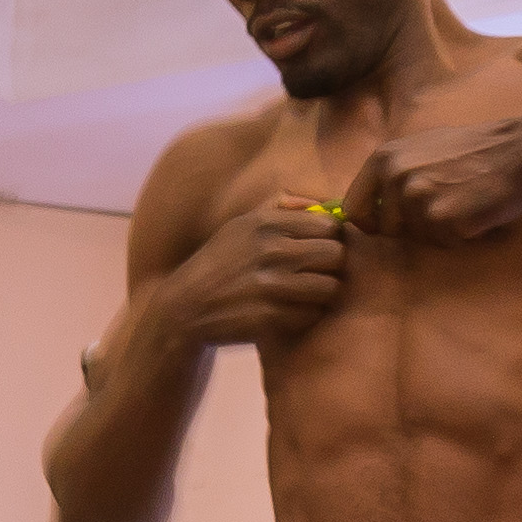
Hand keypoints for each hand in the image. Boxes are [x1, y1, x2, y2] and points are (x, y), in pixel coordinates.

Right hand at [166, 194, 348, 343]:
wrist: (185, 307)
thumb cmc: (219, 264)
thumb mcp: (240, 226)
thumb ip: (280, 208)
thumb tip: (322, 204)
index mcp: (264, 223)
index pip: (328, 224)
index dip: (331, 237)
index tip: (320, 247)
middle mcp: (270, 250)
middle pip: (336, 254)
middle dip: (332, 265)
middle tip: (317, 272)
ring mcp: (271, 286)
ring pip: (331, 287)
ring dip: (323, 293)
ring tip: (306, 294)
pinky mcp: (271, 318)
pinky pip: (312, 314)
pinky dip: (307, 315)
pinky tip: (291, 311)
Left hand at [345, 108, 521, 245]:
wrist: (517, 151)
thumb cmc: (474, 150)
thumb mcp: (421, 147)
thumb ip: (393, 173)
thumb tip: (369, 205)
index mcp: (384, 158)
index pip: (354, 209)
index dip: (371, 222)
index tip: (387, 225)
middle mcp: (394, 177)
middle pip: (386, 230)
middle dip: (411, 228)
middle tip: (442, 208)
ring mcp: (418, 199)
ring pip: (416, 238)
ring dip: (437, 231)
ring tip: (461, 206)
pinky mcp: (442, 220)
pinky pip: (442, 243)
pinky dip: (458, 236)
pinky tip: (474, 213)